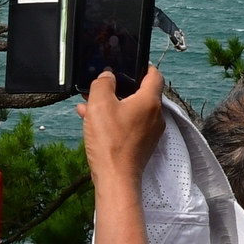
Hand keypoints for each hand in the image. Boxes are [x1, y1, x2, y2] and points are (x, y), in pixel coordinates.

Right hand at [78, 65, 167, 181]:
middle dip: (119, 88)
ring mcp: (150, 132)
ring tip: (89, 105)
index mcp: (150, 101)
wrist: (116, 178)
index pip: (154, 75)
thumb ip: (102, 84)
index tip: (129, 64)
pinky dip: (114, 120)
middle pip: (140, 93)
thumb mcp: (99, 104)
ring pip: (131, 110)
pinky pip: (129, 125)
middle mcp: (155, 115)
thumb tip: (107, 76)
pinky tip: (92, 122)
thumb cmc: (110, 141)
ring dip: (112, 105)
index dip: (142, 66)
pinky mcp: (142, 145)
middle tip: (102, 87)